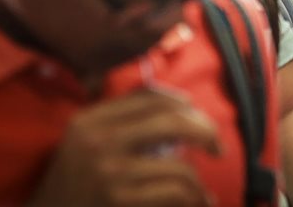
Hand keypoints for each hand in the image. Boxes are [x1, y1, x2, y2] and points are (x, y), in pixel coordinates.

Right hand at [27, 88, 219, 206]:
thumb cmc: (73, 185)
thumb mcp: (86, 142)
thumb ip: (124, 118)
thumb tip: (181, 101)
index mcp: (90, 120)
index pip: (149, 97)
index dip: (183, 104)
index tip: (199, 118)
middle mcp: (97, 141)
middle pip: (170, 121)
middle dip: (205, 131)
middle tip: (219, 148)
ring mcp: (108, 172)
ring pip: (178, 166)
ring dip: (197, 183)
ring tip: (202, 194)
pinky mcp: (117, 200)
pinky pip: (173, 192)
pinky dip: (192, 198)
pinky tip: (198, 202)